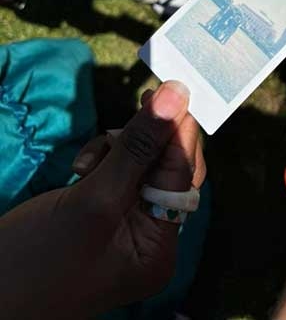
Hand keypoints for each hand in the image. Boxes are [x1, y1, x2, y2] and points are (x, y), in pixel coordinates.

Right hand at [0, 80, 204, 318]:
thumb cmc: (37, 260)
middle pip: (165, 168)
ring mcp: (123, 227)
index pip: (183, 175)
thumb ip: (139, 147)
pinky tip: (81, 169)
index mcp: (159, 247)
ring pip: (139, 164)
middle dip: (148, 139)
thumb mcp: (94, 200)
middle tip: (141, 100)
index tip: (173, 89)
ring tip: (88, 165)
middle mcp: (148, 238)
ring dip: (120, 148)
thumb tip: (177, 97)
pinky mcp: (98, 213)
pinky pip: (115, 172)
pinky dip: (103, 160)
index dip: (180, 131)